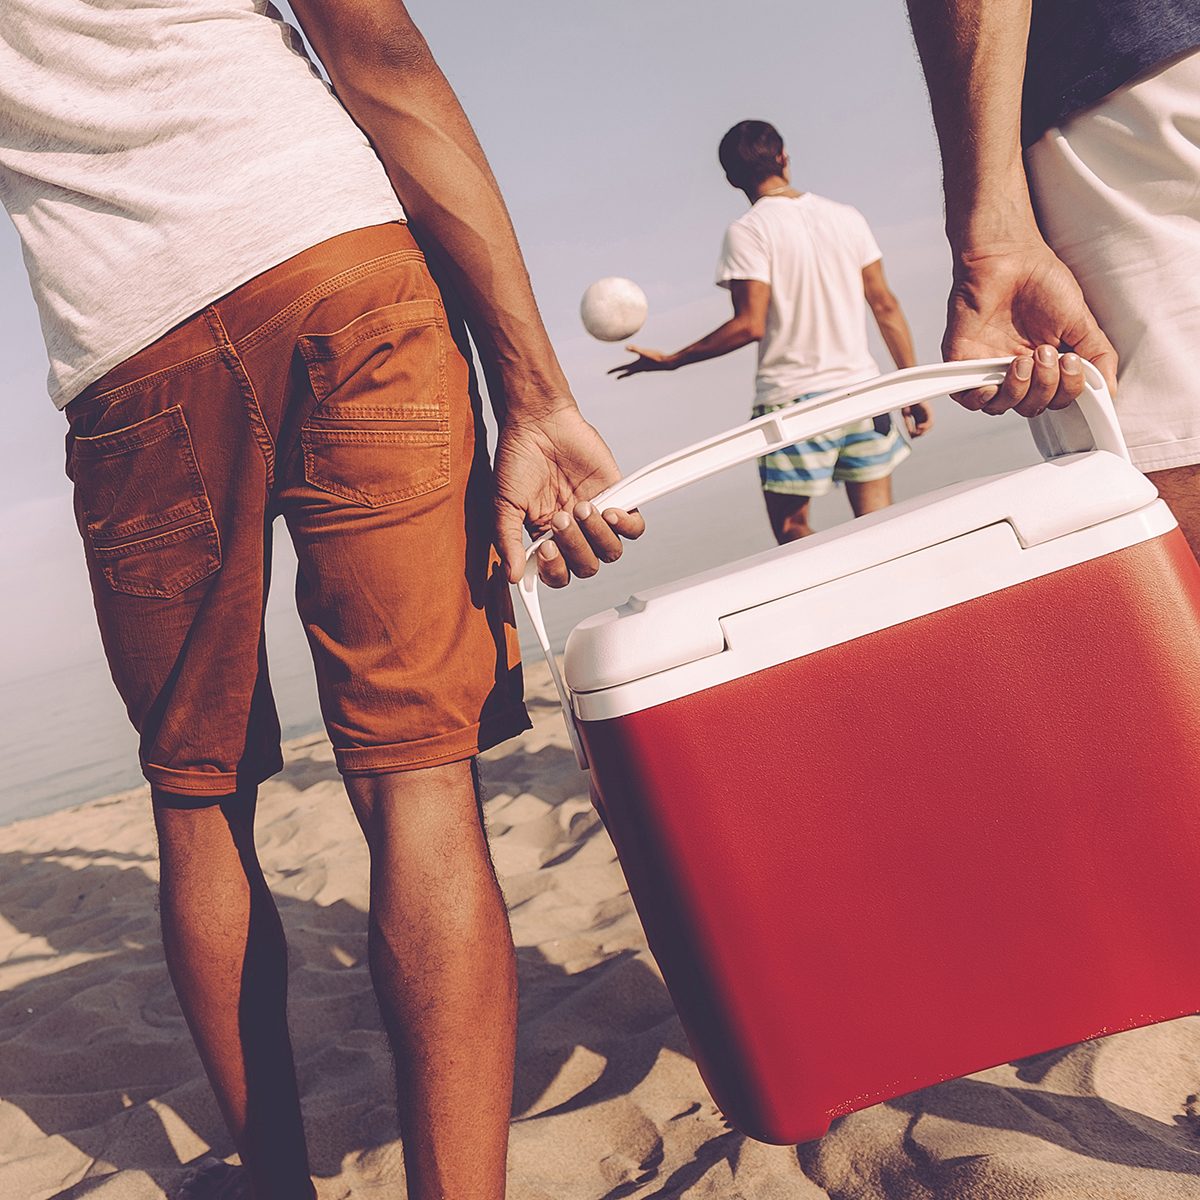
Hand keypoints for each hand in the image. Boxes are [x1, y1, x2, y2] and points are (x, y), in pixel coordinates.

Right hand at [493, 403, 644, 586]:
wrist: (538, 422)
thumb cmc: (518, 460)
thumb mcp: (504, 504)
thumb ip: (508, 540)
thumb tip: (512, 576)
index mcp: (546, 539)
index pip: (559, 575)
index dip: (555, 570)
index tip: (545, 549)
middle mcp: (573, 533)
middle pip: (587, 566)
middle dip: (575, 546)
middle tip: (561, 518)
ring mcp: (596, 517)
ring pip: (611, 552)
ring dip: (597, 535)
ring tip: (581, 507)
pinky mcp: (616, 496)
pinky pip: (634, 528)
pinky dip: (626, 525)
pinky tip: (609, 510)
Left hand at [607, 346, 675, 380]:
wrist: (666, 364)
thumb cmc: (656, 357)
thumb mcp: (644, 352)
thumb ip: (635, 349)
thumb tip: (626, 347)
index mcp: (635, 365)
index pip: (622, 368)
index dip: (614, 370)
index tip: (607, 373)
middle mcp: (638, 369)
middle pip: (626, 372)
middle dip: (620, 374)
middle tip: (614, 377)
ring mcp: (643, 369)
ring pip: (633, 372)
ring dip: (628, 373)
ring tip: (625, 374)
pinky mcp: (648, 367)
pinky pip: (639, 370)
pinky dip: (636, 370)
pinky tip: (638, 368)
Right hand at [903, 402, 933, 437]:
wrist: (908, 392)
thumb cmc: (906, 401)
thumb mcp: (905, 415)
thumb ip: (908, 425)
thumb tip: (911, 434)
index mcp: (918, 416)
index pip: (920, 428)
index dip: (917, 434)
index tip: (911, 437)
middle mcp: (924, 414)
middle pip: (926, 428)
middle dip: (920, 433)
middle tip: (914, 436)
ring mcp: (927, 412)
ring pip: (930, 425)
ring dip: (924, 431)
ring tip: (918, 432)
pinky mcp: (929, 410)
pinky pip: (930, 421)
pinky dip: (926, 426)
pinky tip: (919, 427)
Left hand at [943, 238, 1117, 416]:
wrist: (1007, 257)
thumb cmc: (1043, 282)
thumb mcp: (1082, 321)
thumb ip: (1097, 356)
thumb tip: (1109, 391)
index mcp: (1046, 366)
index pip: (1057, 399)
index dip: (1067, 390)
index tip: (1070, 361)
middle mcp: (1018, 372)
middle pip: (1032, 407)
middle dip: (1044, 386)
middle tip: (1045, 352)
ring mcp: (989, 368)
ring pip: (1001, 406)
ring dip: (1019, 390)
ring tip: (1023, 359)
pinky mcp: (963, 362)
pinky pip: (967, 399)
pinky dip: (981, 398)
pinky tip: (992, 382)